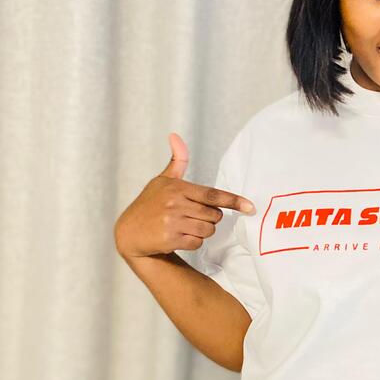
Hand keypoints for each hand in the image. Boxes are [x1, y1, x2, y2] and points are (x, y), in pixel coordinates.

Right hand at [114, 132, 255, 258]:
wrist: (128, 233)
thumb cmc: (149, 204)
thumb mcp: (162, 181)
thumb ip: (177, 161)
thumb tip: (175, 136)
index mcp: (177, 188)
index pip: (212, 195)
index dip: (234, 201)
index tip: (250, 207)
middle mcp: (175, 204)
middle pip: (214, 215)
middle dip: (209, 218)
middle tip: (191, 216)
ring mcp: (172, 222)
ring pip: (208, 230)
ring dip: (202, 231)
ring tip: (184, 226)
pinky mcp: (170, 239)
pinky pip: (197, 243)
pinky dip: (193, 242)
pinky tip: (178, 237)